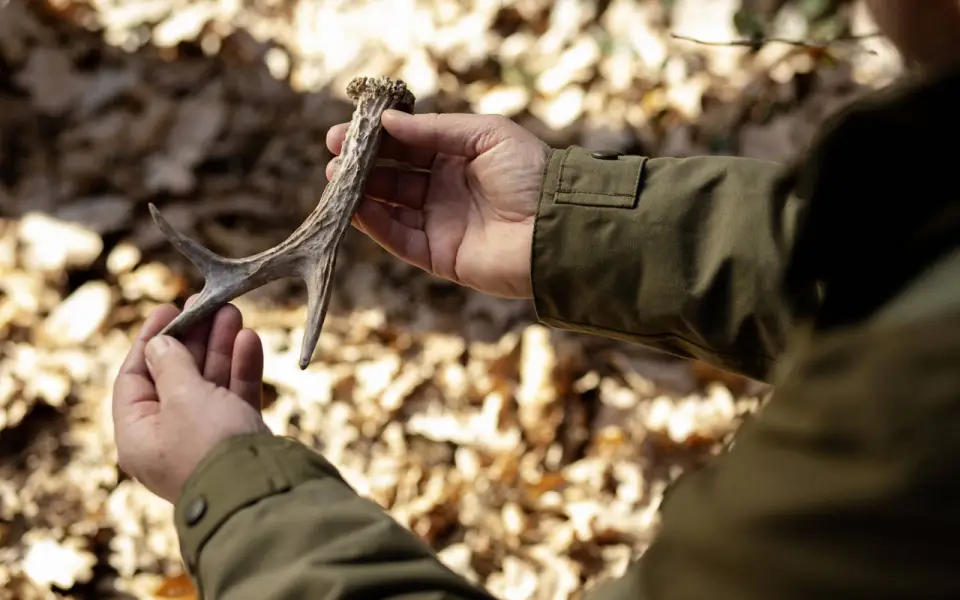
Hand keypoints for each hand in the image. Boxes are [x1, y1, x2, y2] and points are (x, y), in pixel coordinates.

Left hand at [112, 299, 268, 503]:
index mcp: (138, 435)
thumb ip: (171, 364)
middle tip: (206, 303)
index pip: (135, 377)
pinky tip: (250, 340)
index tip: (169, 308)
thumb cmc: (210, 446)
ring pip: (209, 382)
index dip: (151, 339)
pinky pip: (234, 396)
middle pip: (176, 375)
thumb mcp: (182, 397)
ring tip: (233, 311)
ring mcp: (205, 437)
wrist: (259, 489)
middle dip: (194, 337)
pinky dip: (241, 369)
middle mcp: (168, 436)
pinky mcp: (237, 437)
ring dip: (221, 346)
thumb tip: (158, 344)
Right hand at [326, 110, 551, 298]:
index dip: (378, 139)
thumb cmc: (531, 175)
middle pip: (393, 174)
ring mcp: (440, 222)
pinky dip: (375, 224)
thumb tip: (388, 123)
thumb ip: (436, 129)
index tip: (346, 131)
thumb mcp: (486, 135)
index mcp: (459, 158)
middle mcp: (446, 189)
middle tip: (334, 154)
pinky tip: (356, 206)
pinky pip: (399, 238)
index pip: (408, 146)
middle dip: (362, 164)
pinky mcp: (438, 255)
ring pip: (390, 205)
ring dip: (361, 192)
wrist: (555, 228)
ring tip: (335, 178)